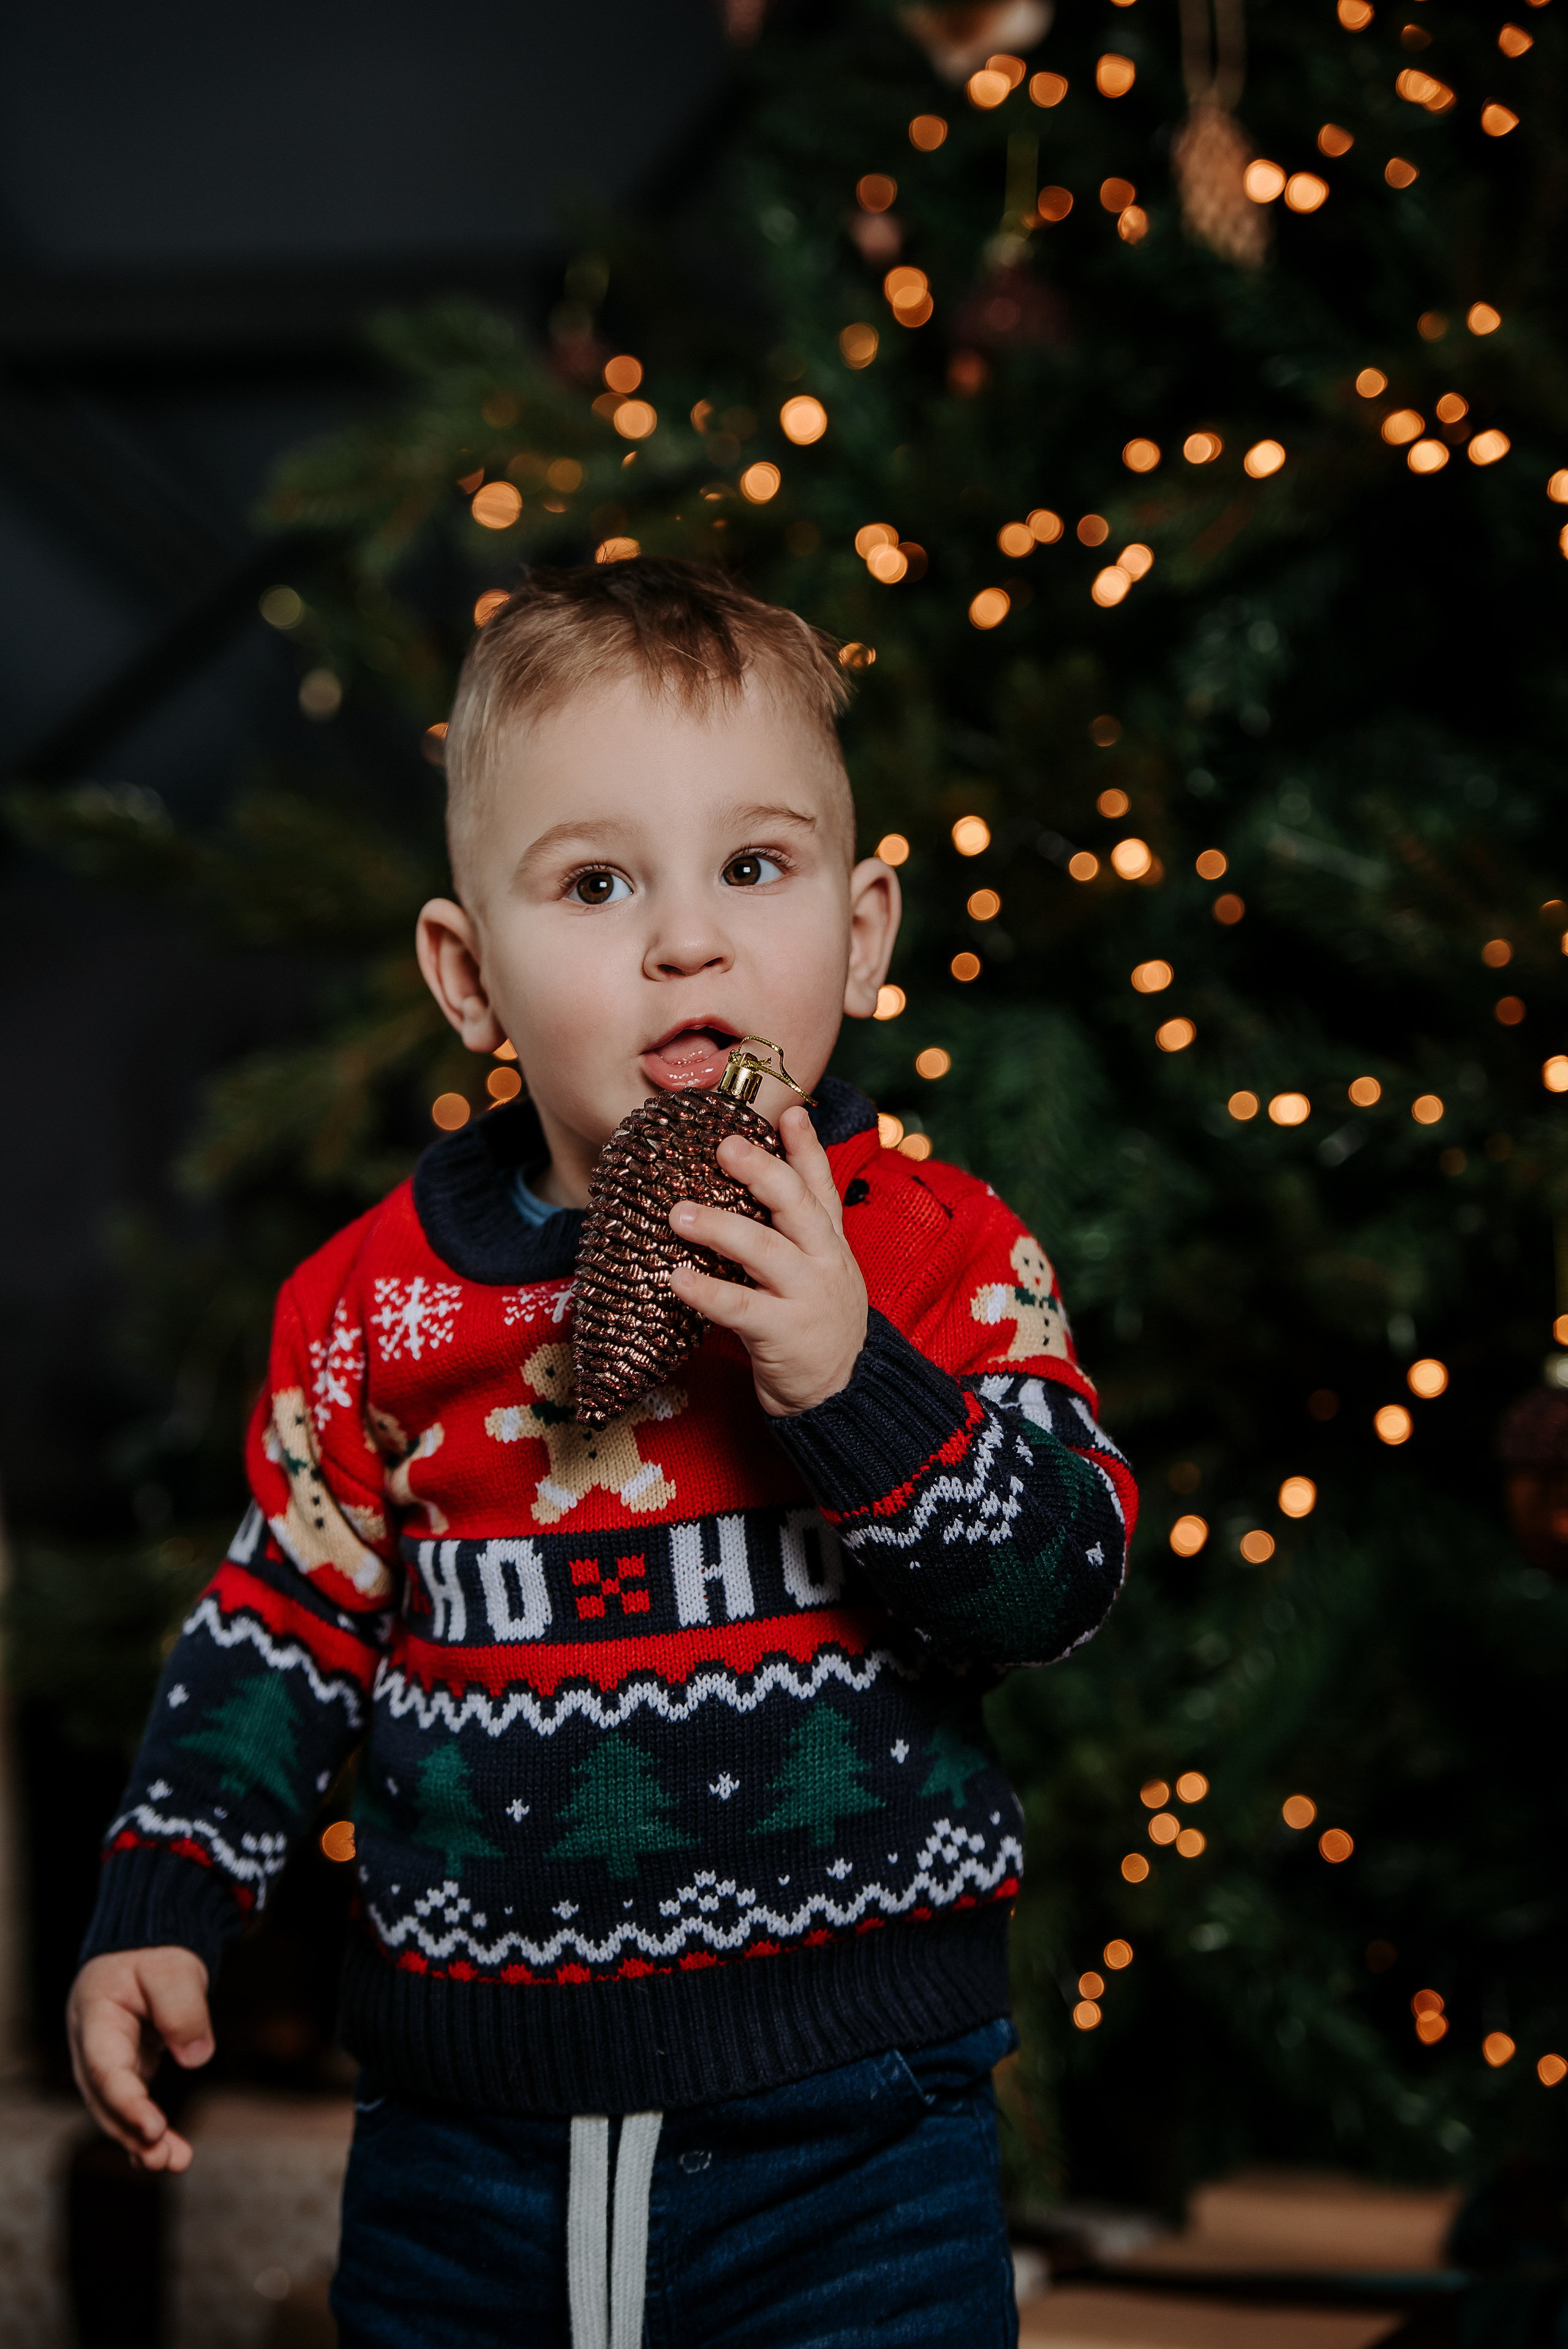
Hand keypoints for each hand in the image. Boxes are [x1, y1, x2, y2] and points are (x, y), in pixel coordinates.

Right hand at [67, 1948, 213, 2171]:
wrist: (143, 1953)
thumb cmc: (154, 1957)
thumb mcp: (172, 1968)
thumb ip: (183, 2007)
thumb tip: (196, 2058)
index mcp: (94, 2017)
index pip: (105, 2069)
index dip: (126, 2101)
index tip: (153, 2127)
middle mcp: (91, 2048)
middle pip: (106, 2099)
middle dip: (132, 2132)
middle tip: (162, 2160)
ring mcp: (105, 2062)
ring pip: (117, 2110)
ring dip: (142, 2140)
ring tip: (175, 2162)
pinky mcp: (125, 2072)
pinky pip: (132, 2106)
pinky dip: (147, 2132)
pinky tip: (168, 2156)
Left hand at [668, 1103, 867, 1416]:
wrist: (841, 1393)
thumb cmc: (813, 1322)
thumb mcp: (818, 1268)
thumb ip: (795, 1228)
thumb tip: (754, 1179)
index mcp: (829, 1242)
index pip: (820, 1185)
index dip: (807, 1148)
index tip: (791, 1111)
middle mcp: (823, 1261)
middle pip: (796, 1205)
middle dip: (762, 1171)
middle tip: (724, 1146)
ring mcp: (807, 1296)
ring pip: (764, 1250)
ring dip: (719, 1227)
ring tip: (678, 1213)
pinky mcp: (784, 1334)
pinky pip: (741, 1308)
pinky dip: (708, 1291)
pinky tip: (677, 1279)